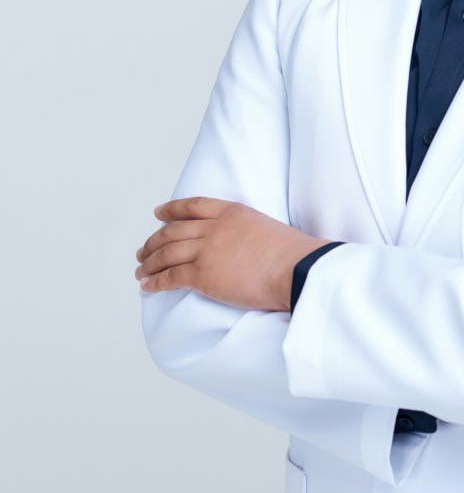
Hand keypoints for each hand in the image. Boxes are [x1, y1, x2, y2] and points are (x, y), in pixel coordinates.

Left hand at [135, 198, 328, 311]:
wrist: (294, 268)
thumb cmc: (291, 255)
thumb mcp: (266, 228)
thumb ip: (245, 232)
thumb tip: (241, 248)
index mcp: (231, 212)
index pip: (193, 206)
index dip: (172, 210)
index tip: (159, 214)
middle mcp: (214, 227)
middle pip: (173, 231)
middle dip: (153, 242)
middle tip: (144, 251)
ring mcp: (206, 250)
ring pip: (166, 254)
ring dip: (149, 263)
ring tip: (141, 270)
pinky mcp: (202, 274)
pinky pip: (170, 277)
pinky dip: (155, 282)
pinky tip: (147, 286)